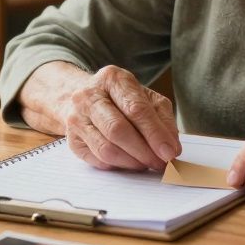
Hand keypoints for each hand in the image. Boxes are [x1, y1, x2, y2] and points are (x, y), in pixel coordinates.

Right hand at [53, 65, 180, 170]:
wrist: (85, 98)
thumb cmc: (121, 99)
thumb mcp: (146, 98)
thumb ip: (162, 119)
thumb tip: (172, 147)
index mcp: (113, 79)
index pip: (136, 108)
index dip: (155, 133)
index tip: (170, 152)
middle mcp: (90, 95)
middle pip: (118, 129)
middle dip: (144, 151)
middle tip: (160, 163)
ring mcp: (77, 118)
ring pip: (106, 148)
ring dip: (132, 162)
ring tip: (146, 164)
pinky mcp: (72, 140)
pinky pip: (97, 159)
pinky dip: (118, 166)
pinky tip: (129, 162)